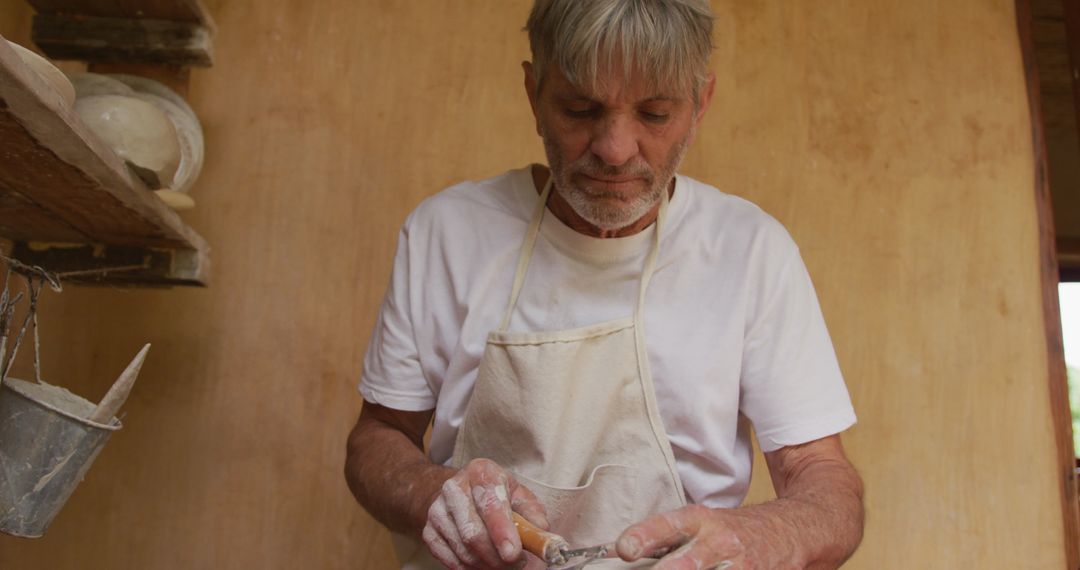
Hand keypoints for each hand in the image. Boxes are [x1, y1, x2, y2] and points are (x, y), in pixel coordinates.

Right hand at [422, 458, 548, 568]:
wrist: (458, 492)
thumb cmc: (494, 494)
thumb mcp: (517, 493)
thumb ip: (532, 512)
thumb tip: (541, 531)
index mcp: (480, 472)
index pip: (489, 502)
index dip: (502, 530)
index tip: (513, 552)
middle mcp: (454, 488)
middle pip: (472, 532)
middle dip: (497, 556)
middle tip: (516, 563)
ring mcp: (437, 510)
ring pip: (463, 550)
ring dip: (487, 564)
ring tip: (504, 564)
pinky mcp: (428, 531)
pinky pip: (450, 560)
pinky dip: (471, 568)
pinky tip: (484, 563)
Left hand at [615, 505, 746, 568]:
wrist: (786, 530)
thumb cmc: (732, 530)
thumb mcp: (701, 525)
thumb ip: (667, 539)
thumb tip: (625, 554)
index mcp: (699, 520)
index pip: (667, 526)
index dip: (644, 536)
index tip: (624, 549)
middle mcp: (718, 542)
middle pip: (686, 564)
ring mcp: (736, 565)